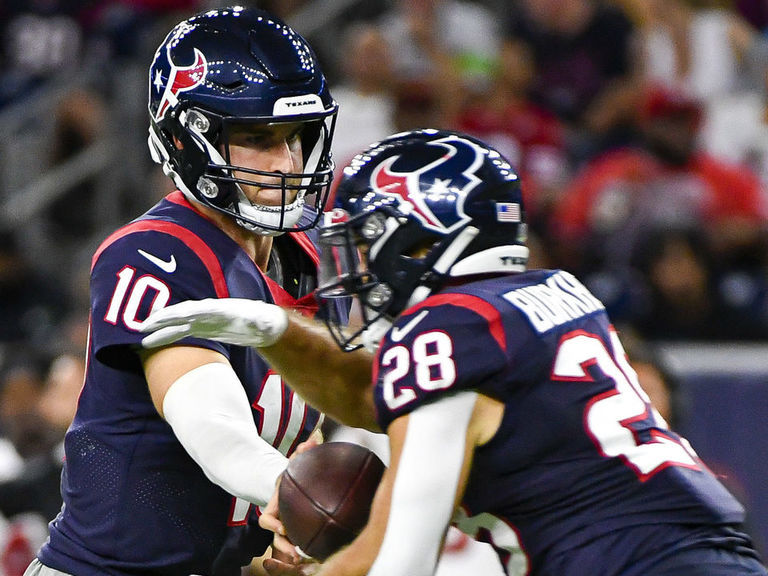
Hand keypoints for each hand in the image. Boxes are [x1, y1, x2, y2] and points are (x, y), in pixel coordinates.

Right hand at [139, 298, 287, 348]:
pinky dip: (169, 336)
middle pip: (179, 315)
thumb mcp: (262, 321)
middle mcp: (207, 313)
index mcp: (217, 309)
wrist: (264, 325)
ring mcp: (204, 321)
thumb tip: (259, 321)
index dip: (175, 314)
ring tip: (142, 339)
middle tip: (141, 328)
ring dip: (160, 331)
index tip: (160, 318)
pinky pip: (182, 332)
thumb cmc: (263, 322)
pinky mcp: (205, 329)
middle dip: (160, 321)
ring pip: (177, 325)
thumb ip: (257, 321)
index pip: (191, 310)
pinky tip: (156, 341)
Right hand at [260, 436, 321, 574]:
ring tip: (302, 560)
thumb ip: (302, 452)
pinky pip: (294, 545)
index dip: (272, 524)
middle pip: (275, 538)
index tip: (283, 527)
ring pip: (283, 545)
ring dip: (290, 553)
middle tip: (295, 553)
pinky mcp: (294, 533)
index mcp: (275, 506)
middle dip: (283, 546)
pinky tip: (314, 556)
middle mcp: (278, 520)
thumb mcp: (295, 463)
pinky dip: (300, 551)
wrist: (291, 484)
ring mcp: (285, 528)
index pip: (266, 519)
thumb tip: (314, 440)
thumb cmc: (293, 475)